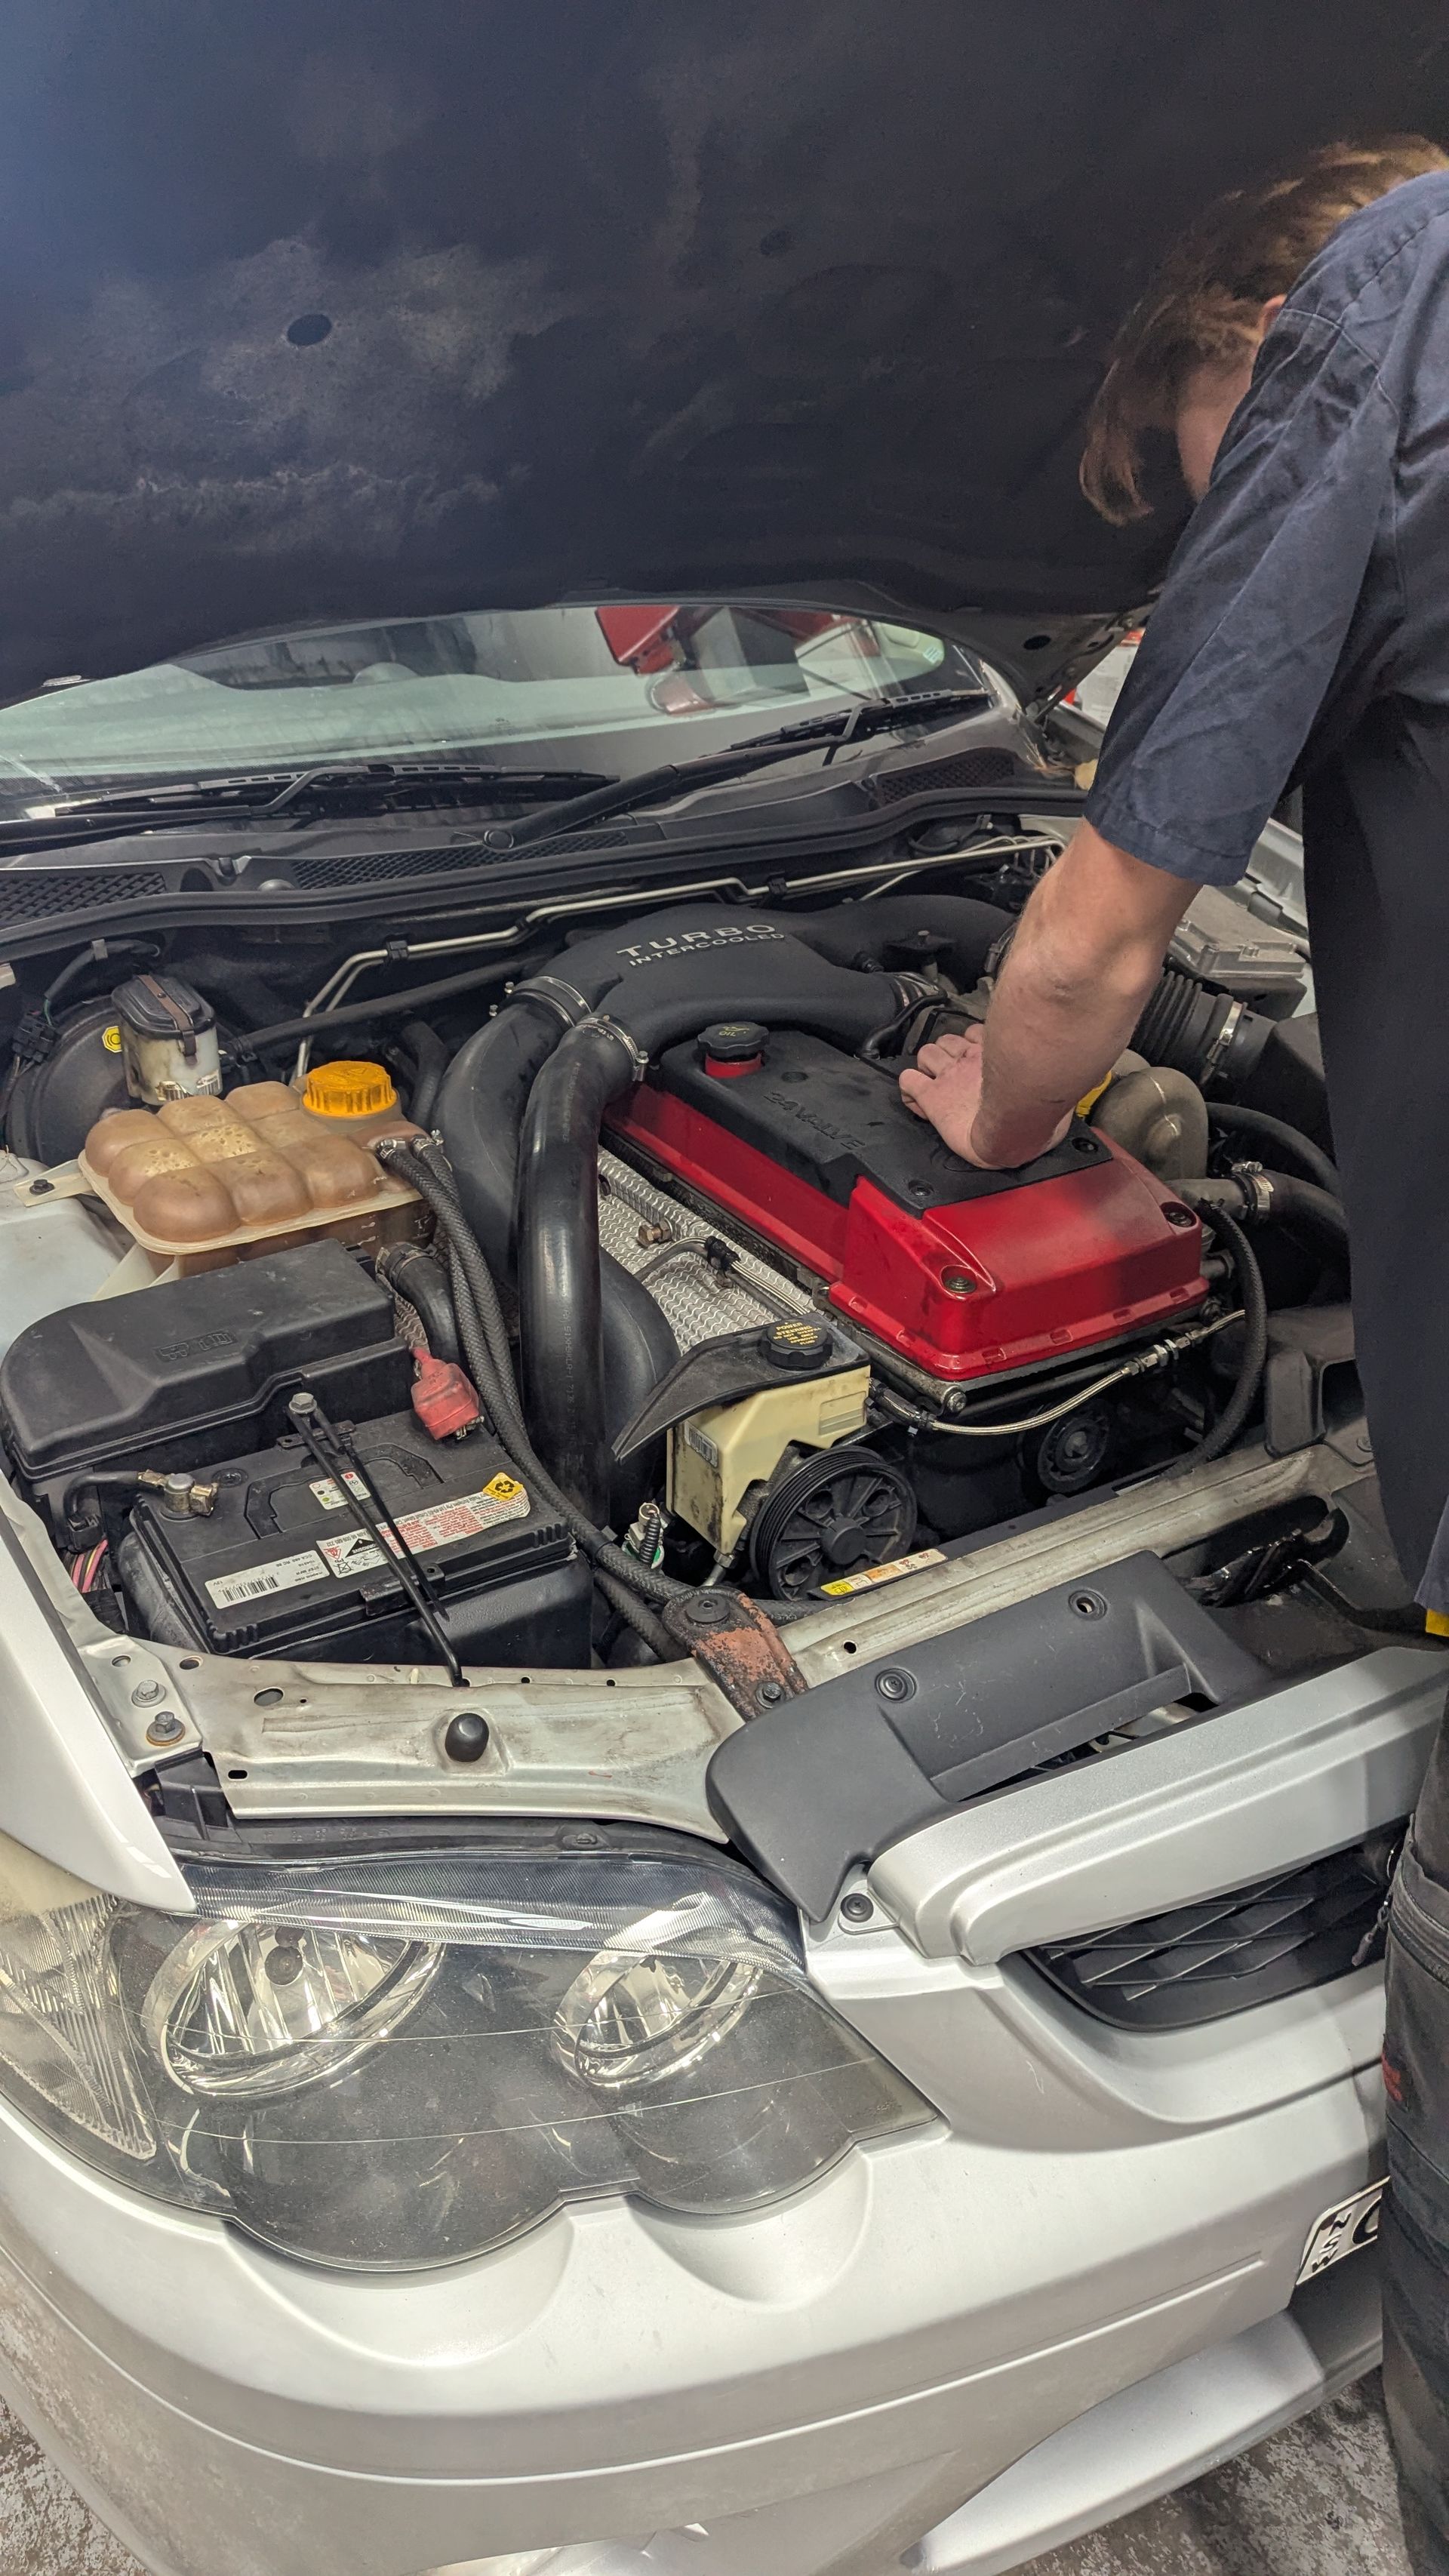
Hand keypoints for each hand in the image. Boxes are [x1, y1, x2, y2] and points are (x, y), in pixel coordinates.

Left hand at [899, 1027, 1069, 1168]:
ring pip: (925, 1053)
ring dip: (928, 1066)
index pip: (975, 1033)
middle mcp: (969, 1058)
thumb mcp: (1050, 1089)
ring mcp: (949, 1075)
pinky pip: (908, 1080)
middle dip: (947, 1053)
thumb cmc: (1036, 1114)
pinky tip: (918, 1099)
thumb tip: (1068, 1083)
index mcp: (997, 1052)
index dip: (970, 1045)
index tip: (973, 1058)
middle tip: (952, 1073)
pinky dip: (909, 1088)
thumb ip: (1048, 1080)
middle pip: (947, 1039)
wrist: (1014, 1134)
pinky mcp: (932, 1097)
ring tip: (935, 1082)